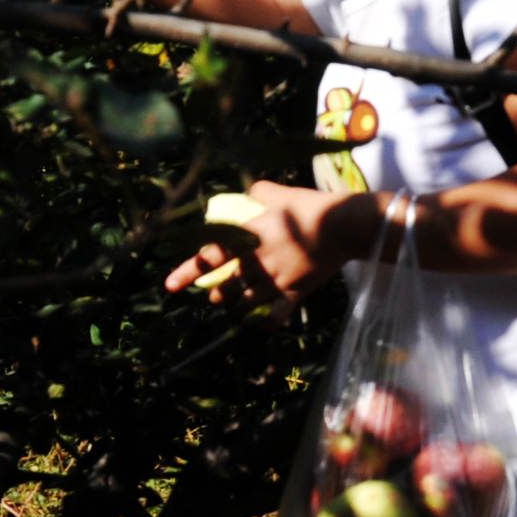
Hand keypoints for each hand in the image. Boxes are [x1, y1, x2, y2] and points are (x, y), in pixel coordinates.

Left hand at [164, 182, 369, 310]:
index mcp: (250, 238)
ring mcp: (278, 280)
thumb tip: (252, 190)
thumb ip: (262, 192)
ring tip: (230, 307)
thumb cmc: (312, 206)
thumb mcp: (282, 193)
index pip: (211, 257)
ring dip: (235, 305)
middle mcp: (259, 263)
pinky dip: (269, 321)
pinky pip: (279, 313)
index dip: (189, 271)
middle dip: (216, 293)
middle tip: (213, 296)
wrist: (345, 226)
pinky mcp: (298, 290)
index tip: (170, 285)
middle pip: (227, 285)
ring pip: (247, 301)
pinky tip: (263, 326)